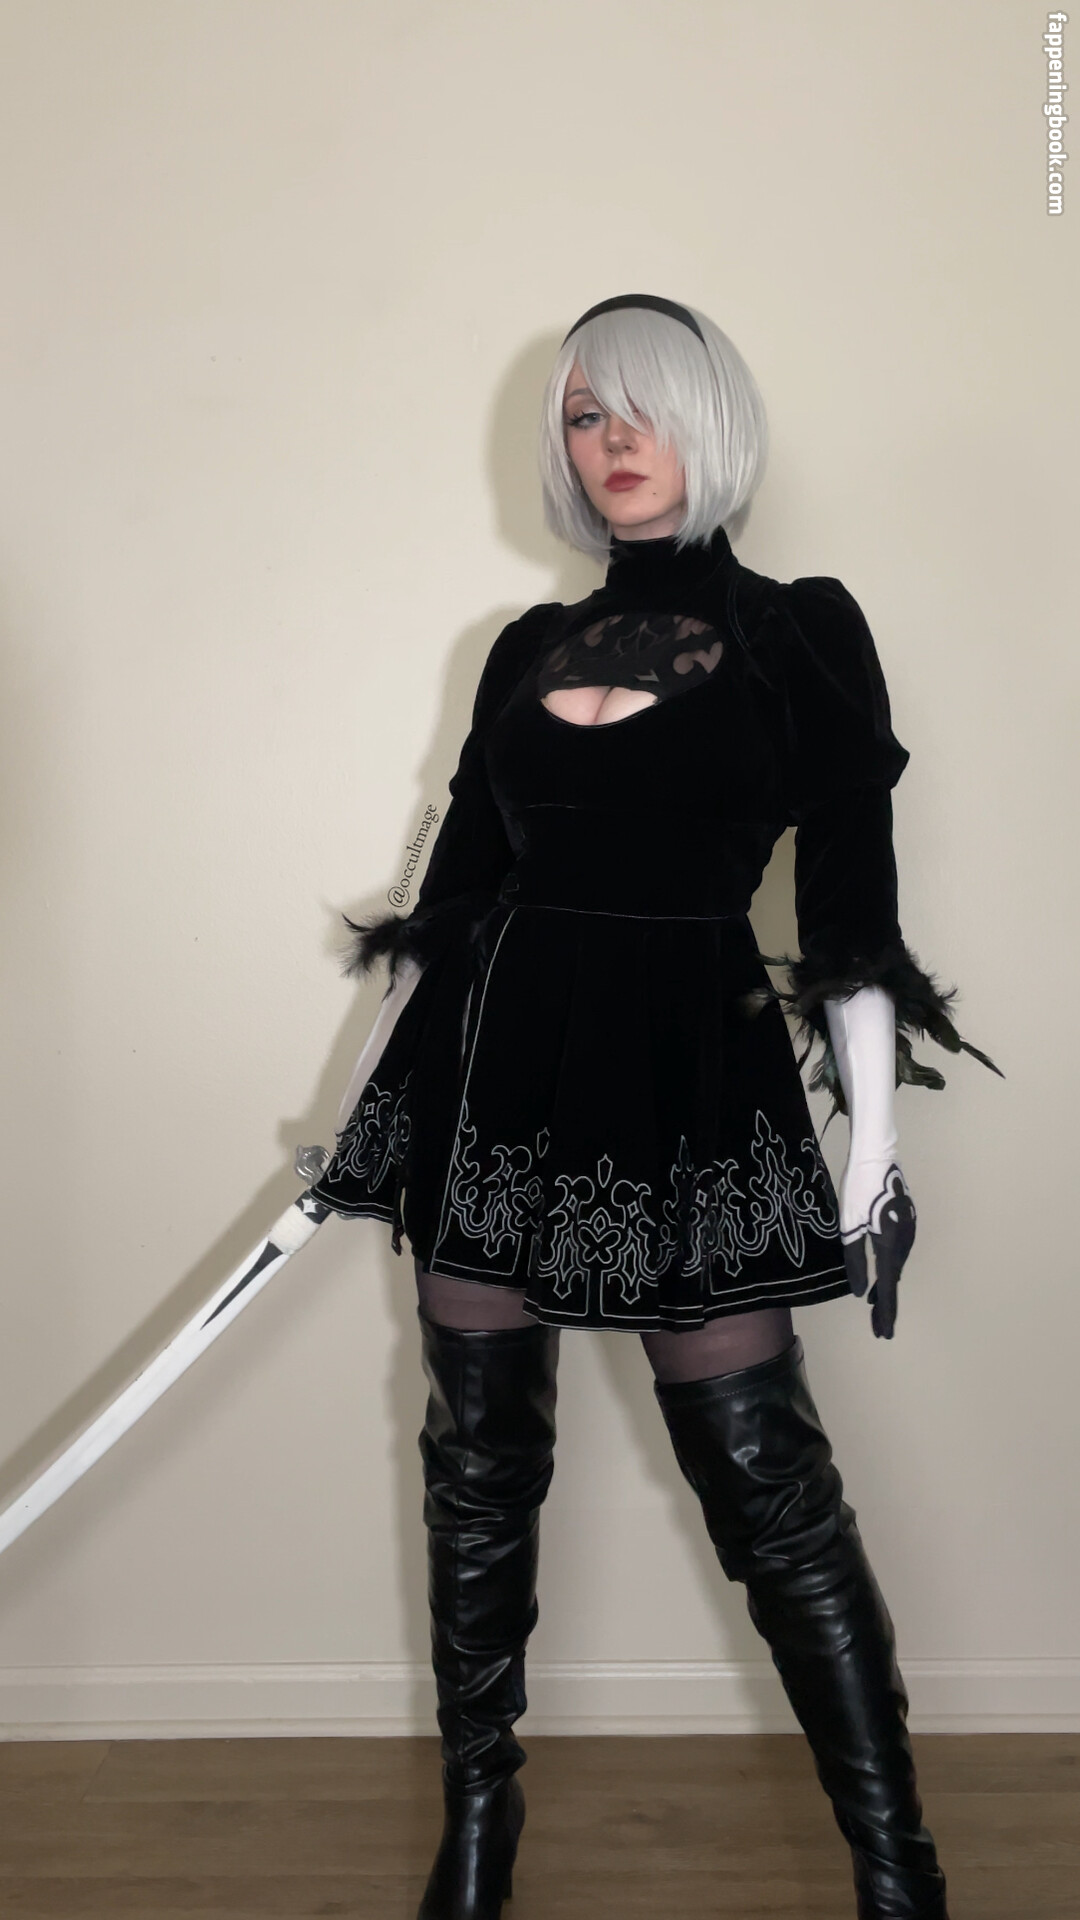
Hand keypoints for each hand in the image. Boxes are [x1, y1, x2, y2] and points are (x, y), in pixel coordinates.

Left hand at [838, 1153, 916, 1338]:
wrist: (876, 1157)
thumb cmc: (857, 1189)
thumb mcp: (849, 1227)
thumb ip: (854, 1261)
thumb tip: (859, 1292)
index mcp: (889, 1245)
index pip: (887, 1288)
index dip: (884, 1313)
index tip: (883, 1334)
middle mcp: (903, 1242)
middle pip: (894, 1281)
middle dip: (886, 1305)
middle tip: (879, 1328)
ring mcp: (908, 1231)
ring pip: (896, 1267)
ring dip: (886, 1286)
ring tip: (874, 1304)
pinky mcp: (906, 1222)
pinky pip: (898, 1253)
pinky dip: (889, 1268)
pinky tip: (881, 1272)